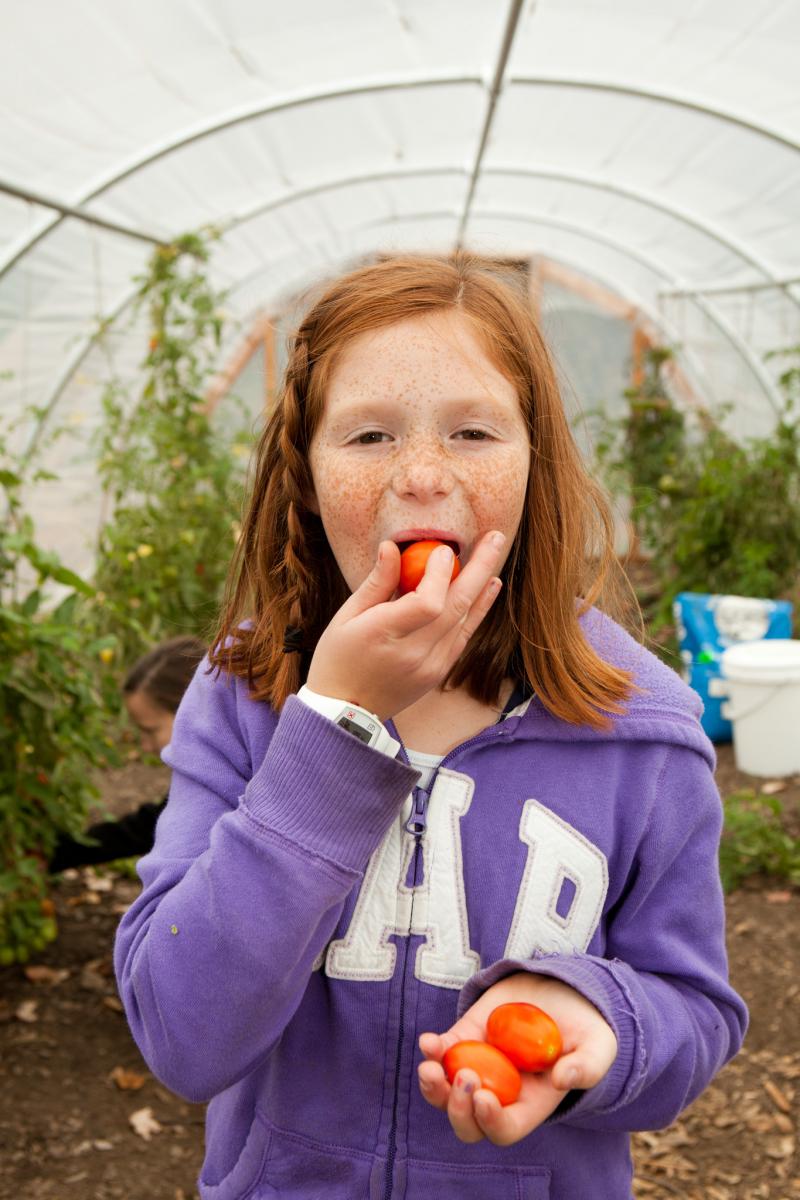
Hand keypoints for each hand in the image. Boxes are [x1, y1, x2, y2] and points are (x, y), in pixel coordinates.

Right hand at [305, 531, 504, 720]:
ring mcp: (430, 665)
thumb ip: (376, 583)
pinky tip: (488, 586)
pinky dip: (478, 609)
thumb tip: (392, 547)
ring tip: (495, 552)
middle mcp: (414, 653)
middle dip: (478, 567)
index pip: (427, 603)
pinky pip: (464, 635)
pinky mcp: (439, 672)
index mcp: (384, 635)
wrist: (345, 714)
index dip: (439, 574)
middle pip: (456, 606)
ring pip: (465, 620)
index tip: (441, 550)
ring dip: (482, 585)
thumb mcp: (346, 617)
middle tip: (494, 536)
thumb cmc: (337, 659)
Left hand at [418, 973, 617, 1145]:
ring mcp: (479, 1066)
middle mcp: (500, 1093)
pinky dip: (431, 1050)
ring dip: (432, 1087)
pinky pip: (441, 1053)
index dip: (491, 1121)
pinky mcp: (466, 1037)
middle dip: (456, 1109)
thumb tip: (561, 1079)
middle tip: (464, 1078)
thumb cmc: (584, 1027)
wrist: (563, 991)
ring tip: (430, 1066)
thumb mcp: (597, 1046)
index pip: (504, 1129)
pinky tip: (430, 1041)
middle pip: (468, 1123)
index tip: (485, 1097)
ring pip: (445, 1094)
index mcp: (530, 1105)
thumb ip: (587, 1067)